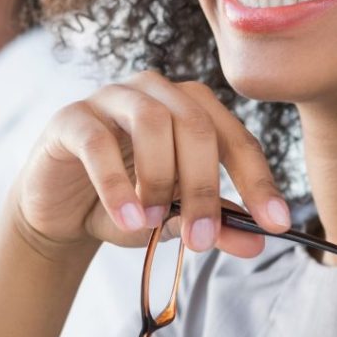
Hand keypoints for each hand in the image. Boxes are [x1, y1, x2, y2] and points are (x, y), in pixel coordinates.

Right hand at [14, 70, 289, 258]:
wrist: (62, 213)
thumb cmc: (126, 205)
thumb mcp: (175, 220)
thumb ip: (214, 225)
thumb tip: (256, 244)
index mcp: (190, 108)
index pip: (234, 137)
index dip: (258, 180)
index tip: (275, 224)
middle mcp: (155, 92)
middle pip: (196, 125)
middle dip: (205, 187)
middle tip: (202, 239)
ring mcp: (111, 98)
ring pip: (152, 121)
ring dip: (160, 180)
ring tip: (155, 223)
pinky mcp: (71, 118)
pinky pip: (98, 142)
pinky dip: (118, 185)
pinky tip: (130, 219)